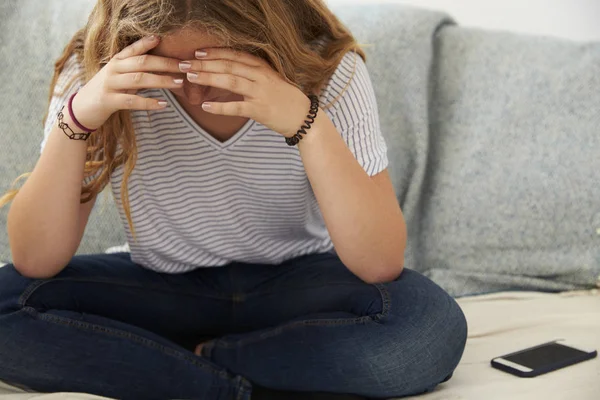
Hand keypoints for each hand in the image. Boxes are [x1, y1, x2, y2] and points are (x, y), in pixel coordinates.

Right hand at [72, 36, 183, 129]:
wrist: (81, 110)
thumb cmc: (107, 92)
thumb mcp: (119, 78)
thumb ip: (136, 72)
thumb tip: (163, 69)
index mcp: (116, 62)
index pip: (133, 49)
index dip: (146, 43)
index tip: (161, 39)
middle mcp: (113, 70)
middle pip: (142, 63)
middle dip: (165, 63)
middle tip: (184, 66)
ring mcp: (110, 85)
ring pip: (139, 79)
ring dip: (161, 80)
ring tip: (179, 83)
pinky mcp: (109, 101)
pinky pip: (132, 101)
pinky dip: (149, 102)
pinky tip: (163, 105)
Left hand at [181, 48, 313, 137]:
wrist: (304, 117)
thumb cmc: (284, 99)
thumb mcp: (270, 80)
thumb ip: (251, 74)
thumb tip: (227, 71)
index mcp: (262, 67)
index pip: (234, 55)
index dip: (214, 52)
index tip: (197, 52)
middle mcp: (260, 76)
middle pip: (228, 65)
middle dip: (204, 63)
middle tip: (184, 63)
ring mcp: (260, 93)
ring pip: (230, 81)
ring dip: (208, 77)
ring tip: (190, 77)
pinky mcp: (260, 110)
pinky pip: (236, 107)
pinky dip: (219, 107)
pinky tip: (205, 106)